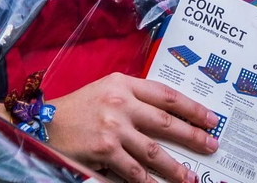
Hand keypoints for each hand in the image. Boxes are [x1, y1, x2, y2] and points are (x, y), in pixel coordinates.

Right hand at [47, 73, 220, 182]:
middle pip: (166, 122)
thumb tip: (168, 115)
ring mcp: (113, 128)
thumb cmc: (78, 108)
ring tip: (190, 177)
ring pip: (154, 151)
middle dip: (193, 136)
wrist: (45, 124)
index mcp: (123, 83)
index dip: (191, 108)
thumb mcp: (106, 90)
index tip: (210, 118)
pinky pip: (134, 171)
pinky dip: (149, 182)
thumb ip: (134, 97)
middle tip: (211, 145)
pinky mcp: (105, 150)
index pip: (166, 95)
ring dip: (175, 167)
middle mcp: (120, 102)